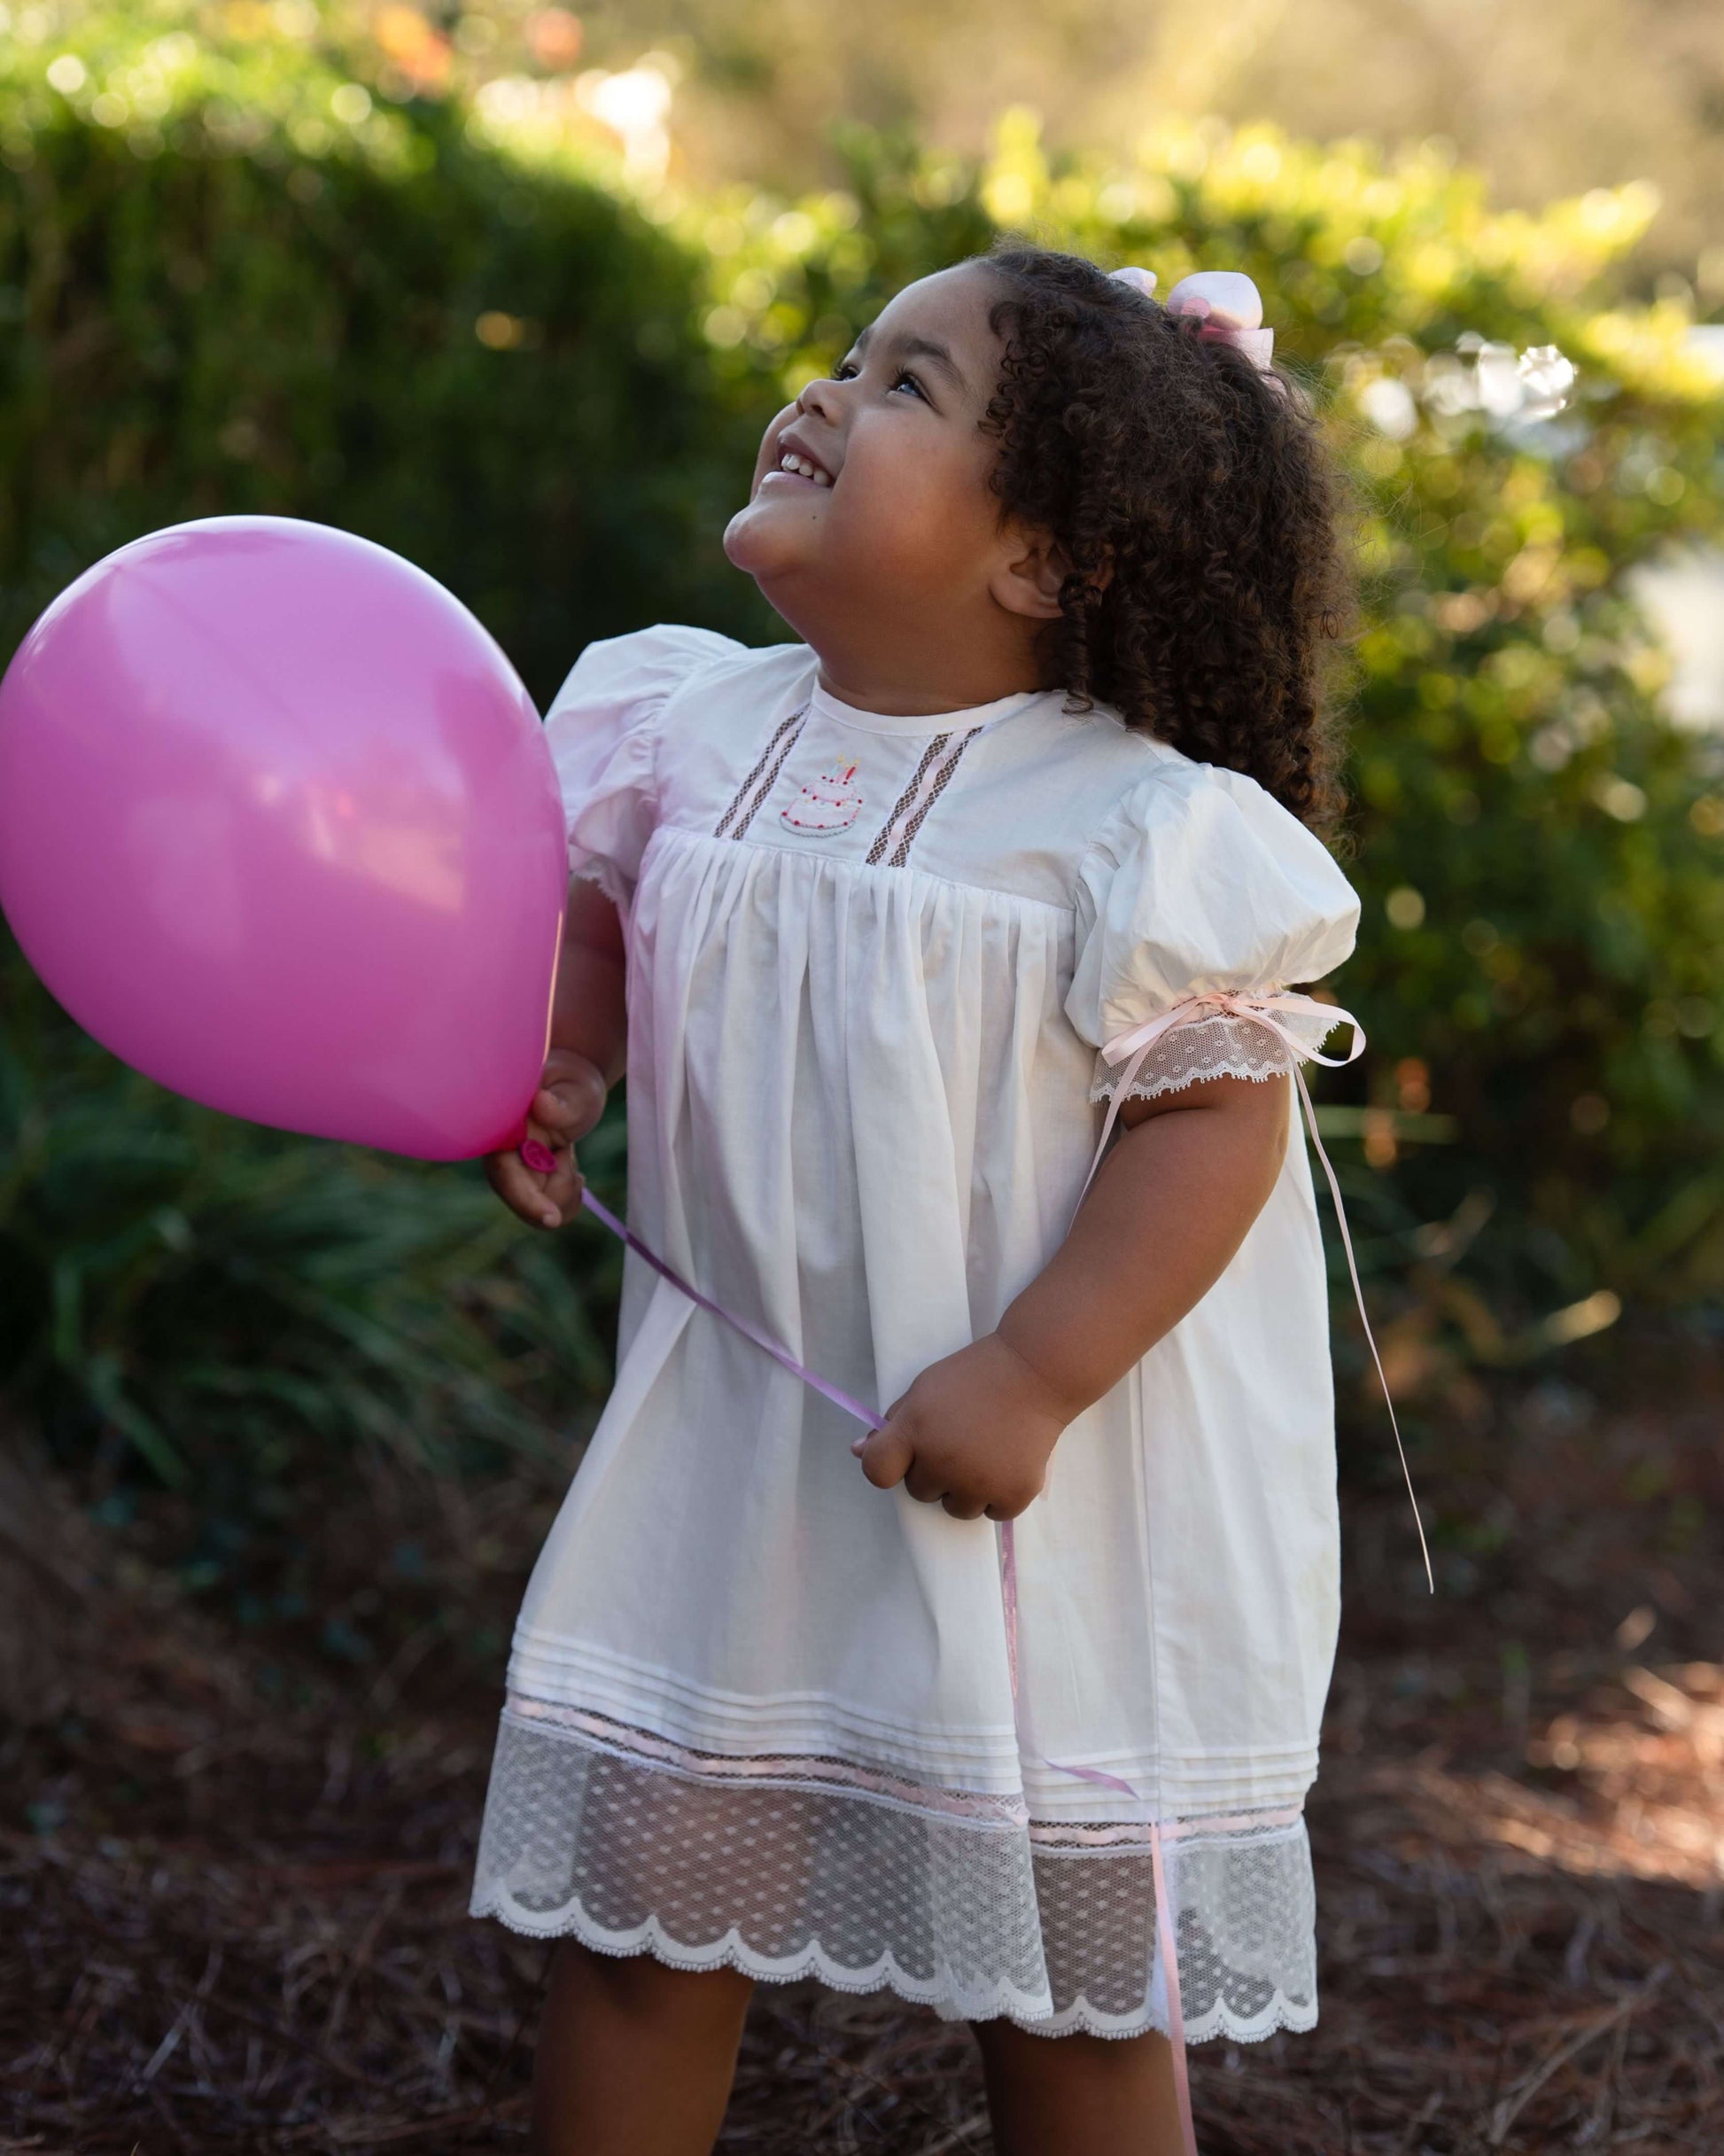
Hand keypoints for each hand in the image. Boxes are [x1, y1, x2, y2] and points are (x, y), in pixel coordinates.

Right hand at [483, 1049, 608, 1228]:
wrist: (572, 1091)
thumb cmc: (571, 1085)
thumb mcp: (574, 1089)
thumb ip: (562, 1102)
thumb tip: (542, 1104)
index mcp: (502, 1129)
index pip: (505, 1172)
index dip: (526, 1199)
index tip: (552, 1219)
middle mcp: (500, 1156)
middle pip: (521, 1198)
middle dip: (556, 1191)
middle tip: (574, 1166)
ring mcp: (511, 1173)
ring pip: (537, 1208)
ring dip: (562, 1189)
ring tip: (566, 1154)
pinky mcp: (525, 1185)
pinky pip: (547, 1210)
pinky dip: (566, 1198)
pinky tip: (567, 1169)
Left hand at [852, 1334, 1070, 1519]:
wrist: (1036, 1372)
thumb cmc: (974, 1376)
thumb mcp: (924, 1388)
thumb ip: (893, 1423)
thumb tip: (859, 1452)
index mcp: (915, 1430)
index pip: (876, 1472)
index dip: (885, 1466)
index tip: (901, 1457)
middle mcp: (942, 1461)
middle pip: (919, 1491)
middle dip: (933, 1472)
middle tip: (958, 1441)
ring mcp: (979, 1482)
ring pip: (955, 1509)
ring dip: (964, 1490)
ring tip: (984, 1454)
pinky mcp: (1013, 1494)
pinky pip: (993, 1513)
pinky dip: (998, 1496)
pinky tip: (1006, 1464)